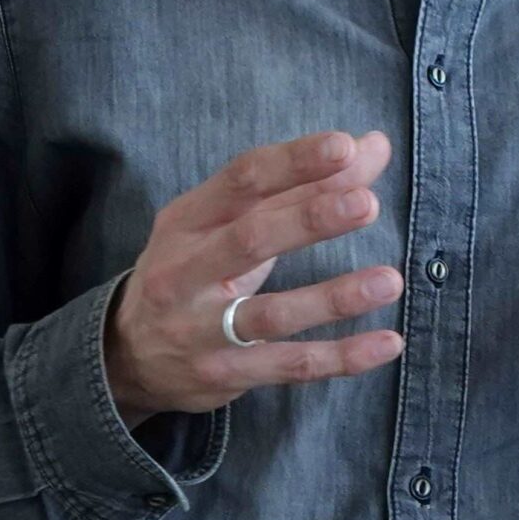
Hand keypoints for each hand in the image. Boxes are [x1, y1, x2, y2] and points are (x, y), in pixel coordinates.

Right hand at [104, 129, 404, 424]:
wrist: (128, 356)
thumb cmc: (193, 269)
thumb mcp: (230, 222)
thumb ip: (302, 186)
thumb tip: (374, 145)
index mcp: (188, 220)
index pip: (242, 180)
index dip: (293, 161)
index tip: (343, 146)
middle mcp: (186, 273)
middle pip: (250, 239)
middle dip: (308, 219)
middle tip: (365, 202)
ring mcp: (203, 329)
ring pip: (273, 313)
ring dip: (334, 297)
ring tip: (390, 280)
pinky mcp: (226, 374)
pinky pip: (290, 366)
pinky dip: (341, 358)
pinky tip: (388, 342)